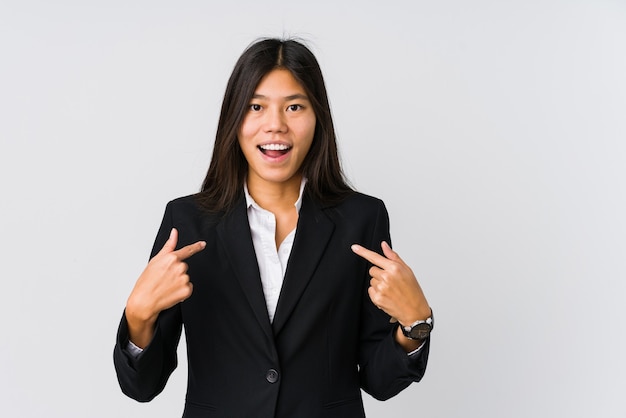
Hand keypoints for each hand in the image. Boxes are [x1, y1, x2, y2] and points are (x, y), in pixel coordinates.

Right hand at [125, 228, 205, 346]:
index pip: (187, 250)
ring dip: (178, 282)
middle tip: (164, 279)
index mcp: (172, 258)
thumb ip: (168, 246)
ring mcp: (184, 279)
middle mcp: (180, 267)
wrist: (144, 301)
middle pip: (183, 267)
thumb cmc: (146, 282)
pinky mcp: (187, 290)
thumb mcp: (155, 261)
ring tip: (165, 286)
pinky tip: (171, 293)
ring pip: (185, 278)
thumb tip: (174, 232)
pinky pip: (188, 288)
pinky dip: (181, 291)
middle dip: (176, 272)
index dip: (196, 247)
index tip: (203, 244)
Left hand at [351, 241, 429, 325]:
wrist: (415, 311)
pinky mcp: (377, 298)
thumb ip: (393, 257)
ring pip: (372, 281)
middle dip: (379, 274)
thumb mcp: (407, 270)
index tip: (354, 247)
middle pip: (372, 270)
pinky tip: (387, 296)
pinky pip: (370, 291)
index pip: (375, 257)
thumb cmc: (412, 290)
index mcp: (395, 268)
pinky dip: (376, 293)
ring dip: (378, 284)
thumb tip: (384, 245)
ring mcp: (381, 288)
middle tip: (391, 281)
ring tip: (391, 290)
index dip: (363, 252)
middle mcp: (387, 277)